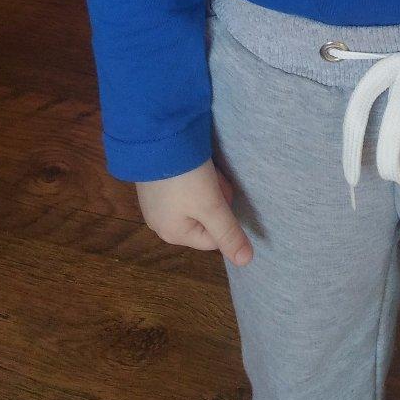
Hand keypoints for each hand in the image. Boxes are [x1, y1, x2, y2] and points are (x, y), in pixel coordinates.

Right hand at [135, 158, 253, 267]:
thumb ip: (229, 233)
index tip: (221, 193)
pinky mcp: (153, 181)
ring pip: (194, 201)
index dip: (224, 215)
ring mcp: (154, 201)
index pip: (212, 238)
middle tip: (212, 178)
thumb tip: (245, 261)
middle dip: (214, 199)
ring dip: (205, 186)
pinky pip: (180, 186)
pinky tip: (190, 163)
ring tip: (202, 168)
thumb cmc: (185, 178)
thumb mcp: (212, 206)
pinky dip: (191, 176)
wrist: (155, 138)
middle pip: (203, 219)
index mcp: (172, 234)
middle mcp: (160, 222)